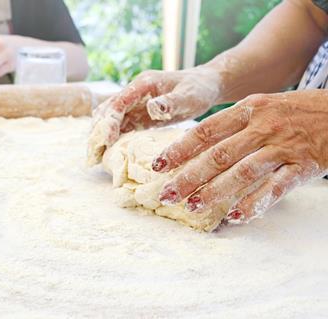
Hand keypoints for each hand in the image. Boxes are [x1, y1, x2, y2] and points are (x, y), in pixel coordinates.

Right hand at [87, 67, 221, 165]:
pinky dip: (110, 139)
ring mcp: (133, 104)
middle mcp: (133, 93)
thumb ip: (171, 102)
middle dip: (97, 132)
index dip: (109, 120)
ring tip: (93, 158)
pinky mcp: (137, 115)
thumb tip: (152, 107)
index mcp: (143, 84)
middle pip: (107, 111)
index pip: (119, 102)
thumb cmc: (199, 89)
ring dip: (99, 136)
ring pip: (108, 119)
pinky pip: (118, 127)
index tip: (106, 139)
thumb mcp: (189, 96)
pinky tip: (107, 154)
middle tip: (92, 155)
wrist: (205, 85)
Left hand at [154, 90, 327, 223]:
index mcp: (249, 109)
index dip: (179, 149)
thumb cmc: (297, 111)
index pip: (206, 131)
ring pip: (242, 172)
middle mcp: (263, 126)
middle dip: (189, 177)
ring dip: (215, 192)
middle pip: (218, 155)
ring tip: (193, 207)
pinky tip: (235, 216)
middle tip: (167, 194)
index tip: (158, 165)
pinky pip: (276, 188)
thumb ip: (234, 125)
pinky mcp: (304, 166)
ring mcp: (283, 147)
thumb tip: (199, 148)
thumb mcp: (263, 107)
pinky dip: (255, 203)